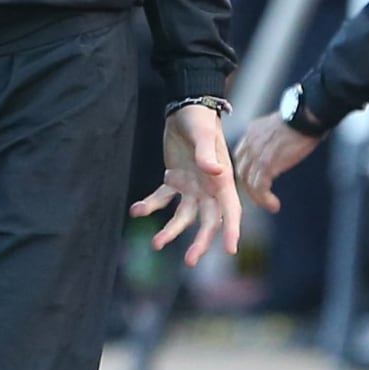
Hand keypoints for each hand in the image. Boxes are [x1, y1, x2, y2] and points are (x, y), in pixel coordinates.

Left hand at [133, 103, 244, 265]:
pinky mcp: (174, 180)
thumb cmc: (200, 119)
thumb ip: (207, 153)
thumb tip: (214, 171)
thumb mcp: (203, 134)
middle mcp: (209, 188)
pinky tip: (136, 211)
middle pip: (208, 221)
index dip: (231, 230)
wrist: (184, 108)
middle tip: (190, 261)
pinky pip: (162, 198)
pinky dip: (150, 206)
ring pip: (183, 216)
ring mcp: (191, 186)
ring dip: (171, 231)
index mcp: (222, 180)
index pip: (230, 210)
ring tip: (156, 244)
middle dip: (200, 242)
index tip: (231, 250)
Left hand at [233, 112, 321, 212]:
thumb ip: (272, 138)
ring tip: (269, 205)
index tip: (256, 180)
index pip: (241, 156)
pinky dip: (264, 199)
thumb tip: (278, 149)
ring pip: (248, 181)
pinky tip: (274, 205)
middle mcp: (249, 142)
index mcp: (252, 132)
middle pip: (241, 170)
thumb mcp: (278, 126)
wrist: (306, 116)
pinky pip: (259, 187)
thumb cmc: (302, 119)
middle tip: (261, 196)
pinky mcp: (266, 163)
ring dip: (257, 197)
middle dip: (249, 186)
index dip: (247, 170)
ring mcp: (256, 154)